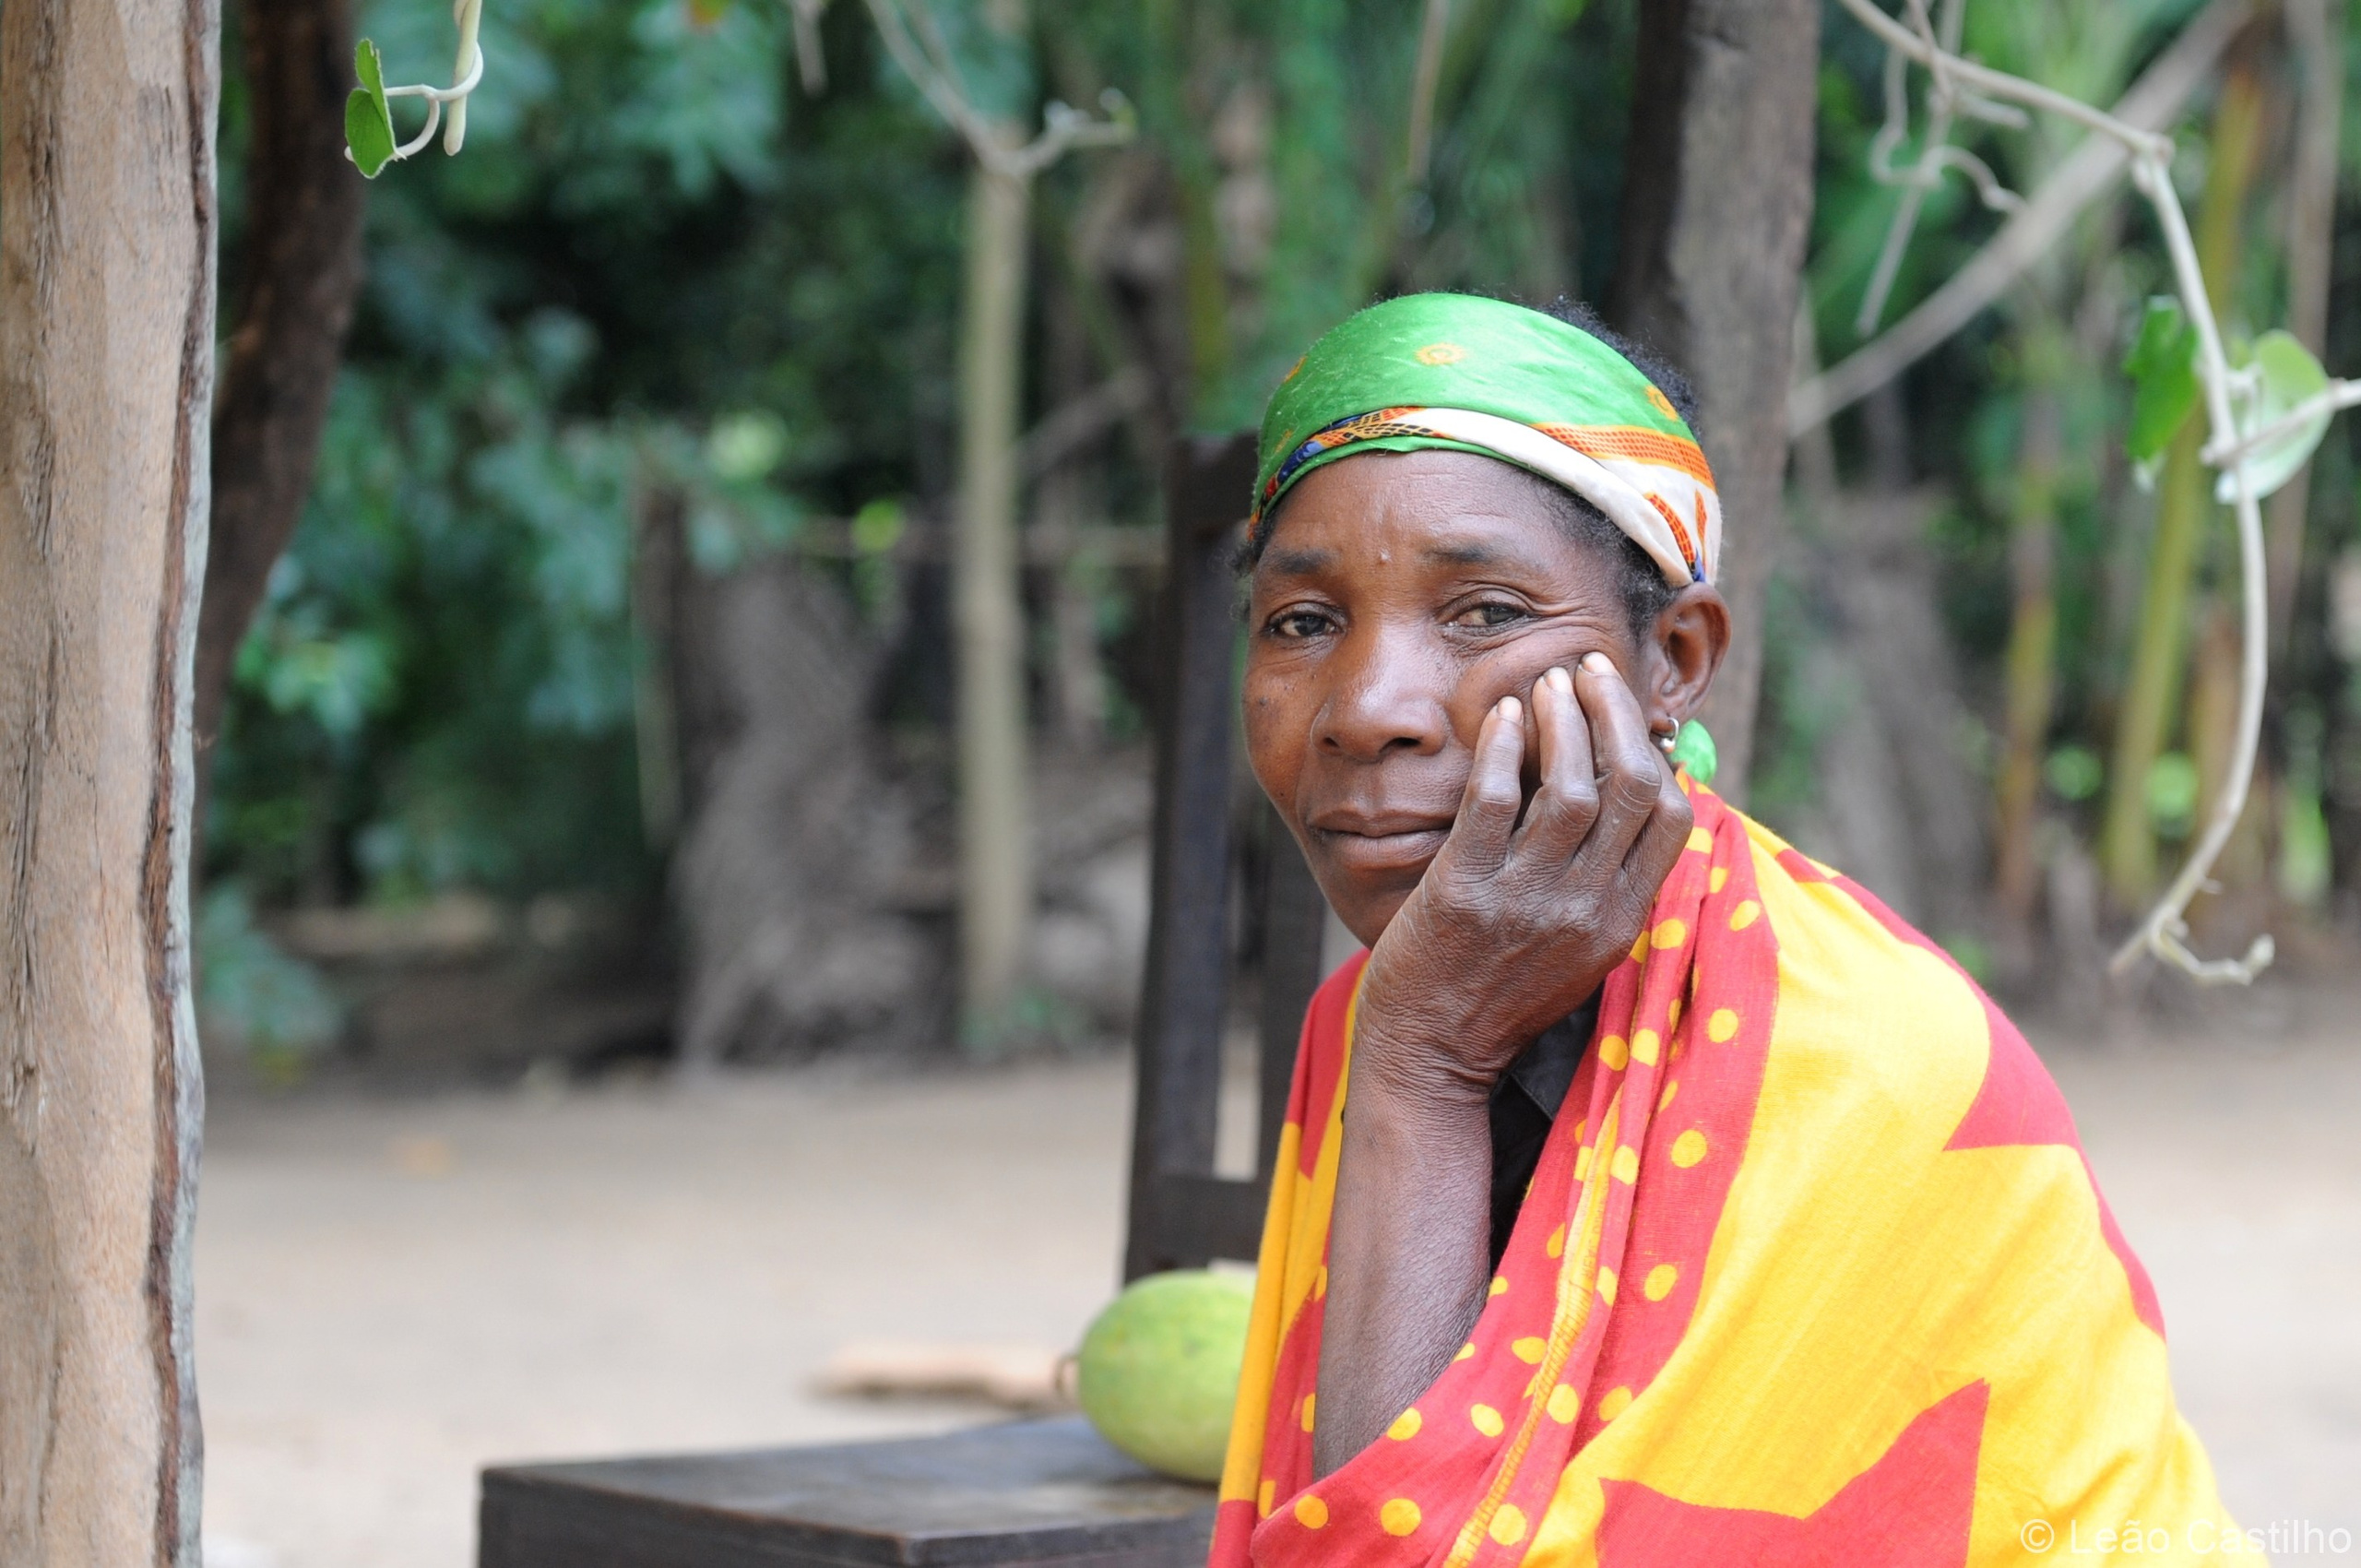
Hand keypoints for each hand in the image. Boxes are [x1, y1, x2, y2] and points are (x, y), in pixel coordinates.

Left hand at [1350, 652, 1693, 1107]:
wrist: (1429, 1057)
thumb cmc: (1498, 995)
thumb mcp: (1578, 950)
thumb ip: (1606, 885)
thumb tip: (1626, 802)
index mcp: (1620, 921)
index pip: (1672, 818)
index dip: (1655, 751)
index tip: (1628, 713)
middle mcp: (1584, 909)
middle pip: (1630, 787)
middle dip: (1615, 713)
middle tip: (1588, 671)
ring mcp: (1525, 902)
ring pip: (1568, 788)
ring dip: (1561, 720)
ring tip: (1545, 683)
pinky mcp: (1462, 894)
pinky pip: (1493, 803)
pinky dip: (1501, 747)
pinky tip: (1498, 713)